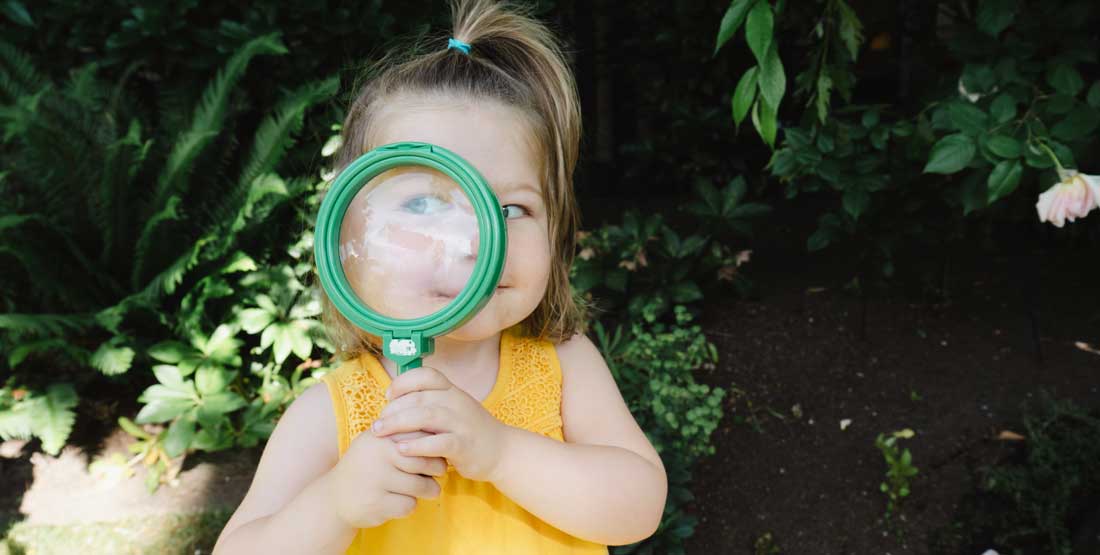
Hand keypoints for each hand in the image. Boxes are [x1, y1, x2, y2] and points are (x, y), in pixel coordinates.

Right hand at [328, 430, 445, 528]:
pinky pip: (410, 505)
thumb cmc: (368, 465)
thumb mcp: (381, 441)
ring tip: (423, 488)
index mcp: (382, 435)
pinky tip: (398, 501)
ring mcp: (376, 480)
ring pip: (421, 486)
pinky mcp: (376, 503)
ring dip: (427, 489)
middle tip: (437, 471)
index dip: (435, 445)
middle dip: (437, 468)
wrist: (335, 497)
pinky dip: (409, 505)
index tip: (439, 451)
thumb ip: (407, 432)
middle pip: (426, 461)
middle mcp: (379, 455)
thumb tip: (444, 433)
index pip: (422, 435)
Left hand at [371, 366, 510, 481]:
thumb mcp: (453, 408)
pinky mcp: (465, 445)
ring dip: (398, 424)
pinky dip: (417, 445)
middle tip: (376, 424)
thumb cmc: (468, 430)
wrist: (502, 451)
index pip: (426, 374)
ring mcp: (462, 422)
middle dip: (392, 409)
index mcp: (452, 390)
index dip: (402, 382)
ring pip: (426, 416)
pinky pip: (438, 442)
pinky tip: (401, 450)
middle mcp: (457, 401)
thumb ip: (429, 402)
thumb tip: (393, 400)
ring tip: (380, 433)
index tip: (388, 396)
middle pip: (419, 396)